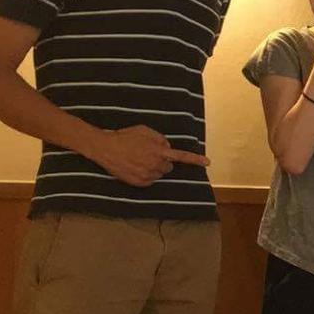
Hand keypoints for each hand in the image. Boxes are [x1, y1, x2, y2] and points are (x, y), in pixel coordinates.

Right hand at [87, 124, 208, 186]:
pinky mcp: (139, 183)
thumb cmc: (125, 136)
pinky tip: (135, 167)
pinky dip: (146, 175)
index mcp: (159, 150)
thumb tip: (167, 147)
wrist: (105, 148)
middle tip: (148, 155)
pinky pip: (150, 181)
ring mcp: (147, 175)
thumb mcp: (145, 130)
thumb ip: (160, 138)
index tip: (208, 163)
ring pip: (159, 175)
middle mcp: (155, 164)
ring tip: (139, 160)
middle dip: (163, 162)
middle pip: (168, 167)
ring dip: (154, 169)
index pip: (181, 156)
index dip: (195, 160)